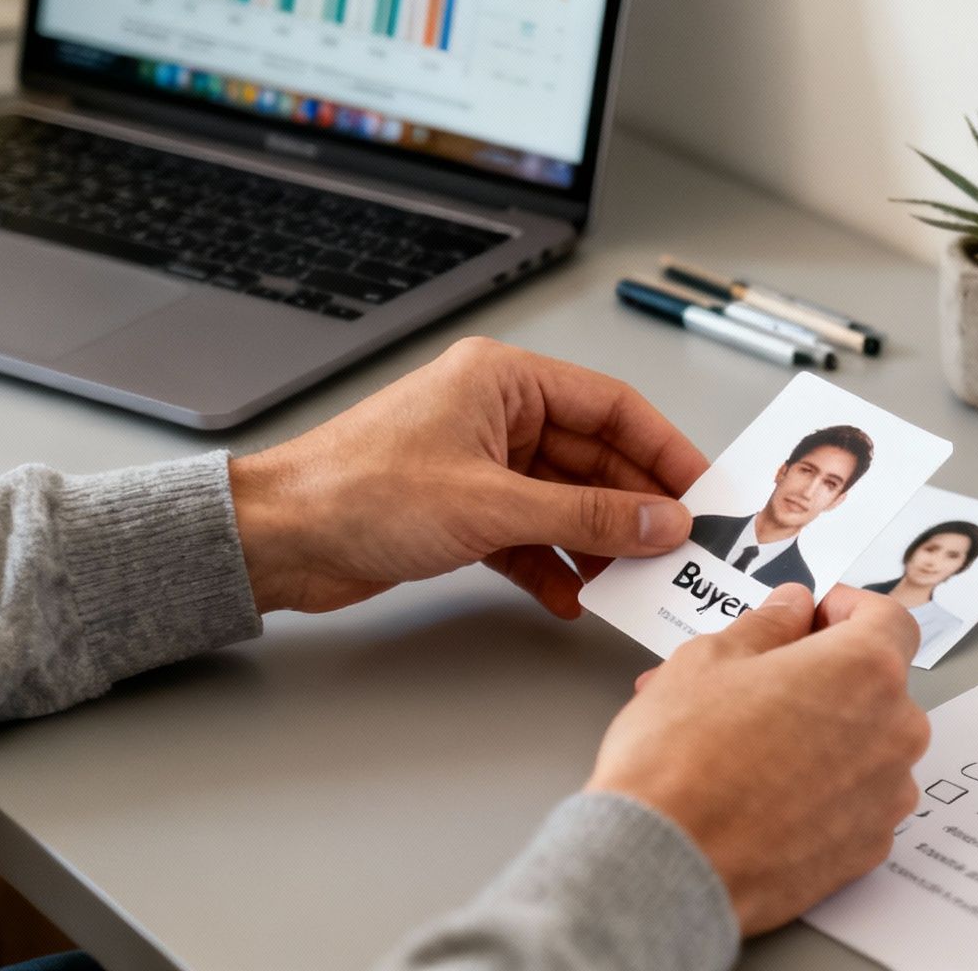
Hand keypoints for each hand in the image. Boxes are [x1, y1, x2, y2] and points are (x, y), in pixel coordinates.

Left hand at [229, 337, 708, 616]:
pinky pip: (531, 535)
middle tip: (677, 548)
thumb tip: (660, 521)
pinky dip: (554, 564)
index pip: (612, 407)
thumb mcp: (492, 505)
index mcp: (504, 382)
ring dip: (597, 542)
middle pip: (594, 459)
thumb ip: (587, 515)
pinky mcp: (462, 511)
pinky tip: (572, 596)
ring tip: (633, 580)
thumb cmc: (357, 493)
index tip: (701, 491)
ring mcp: (480, 464)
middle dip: (634, 507)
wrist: (276, 540)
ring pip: (566, 501)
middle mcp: (497, 415)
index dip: (663, 449)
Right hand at [589, 584, 929, 933]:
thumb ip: (767, 625)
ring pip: (864, 745)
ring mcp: (886, 797)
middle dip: (822, 676)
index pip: (888, 619)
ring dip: (820, 734)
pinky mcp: (867, 849)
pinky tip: (763, 792)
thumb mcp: (710, 659)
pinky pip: (855, 800)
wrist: (665, 864)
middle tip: (758, 683)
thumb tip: (790, 610)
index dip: (845, 610)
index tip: (811, 618)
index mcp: (866, 671)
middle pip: (874, 685)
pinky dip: (821, 788)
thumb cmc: (680, 760)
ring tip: (745, 741)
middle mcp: (894, 733)